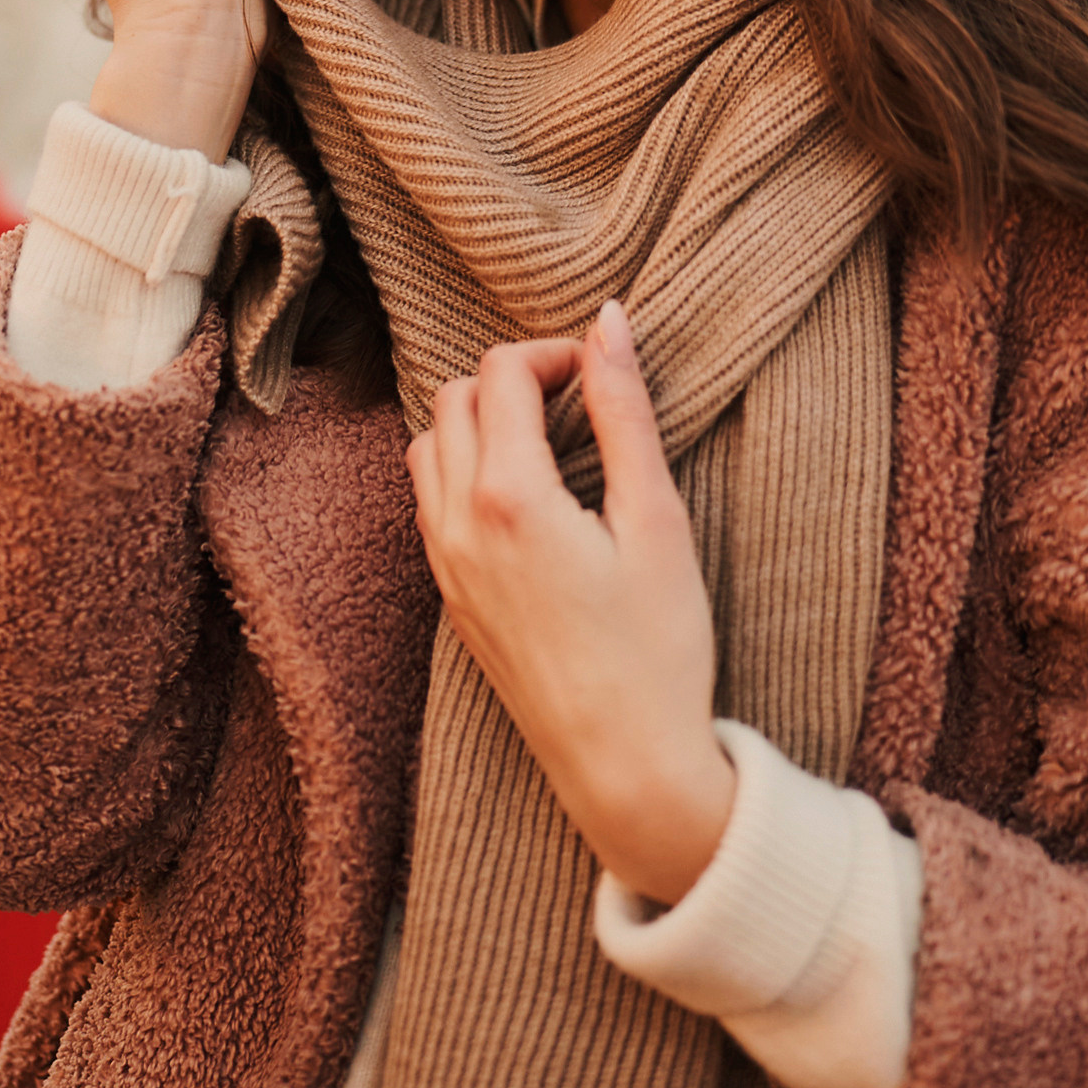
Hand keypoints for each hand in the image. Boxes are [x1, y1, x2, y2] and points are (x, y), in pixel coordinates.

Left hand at [407, 301, 734, 906]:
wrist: (626, 766)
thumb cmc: (658, 648)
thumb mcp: (656, 518)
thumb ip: (624, 411)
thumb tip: (609, 321)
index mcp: (509, 496)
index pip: (502, 373)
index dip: (554, 352)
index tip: (603, 370)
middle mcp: (457, 524)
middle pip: (453, 398)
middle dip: (513, 378)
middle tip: (580, 397)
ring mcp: (445, 565)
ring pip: (428, 447)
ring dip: (479, 421)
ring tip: (551, 440)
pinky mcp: (450, 598)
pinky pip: (430, 502)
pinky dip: (465, 470)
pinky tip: (528, 496)